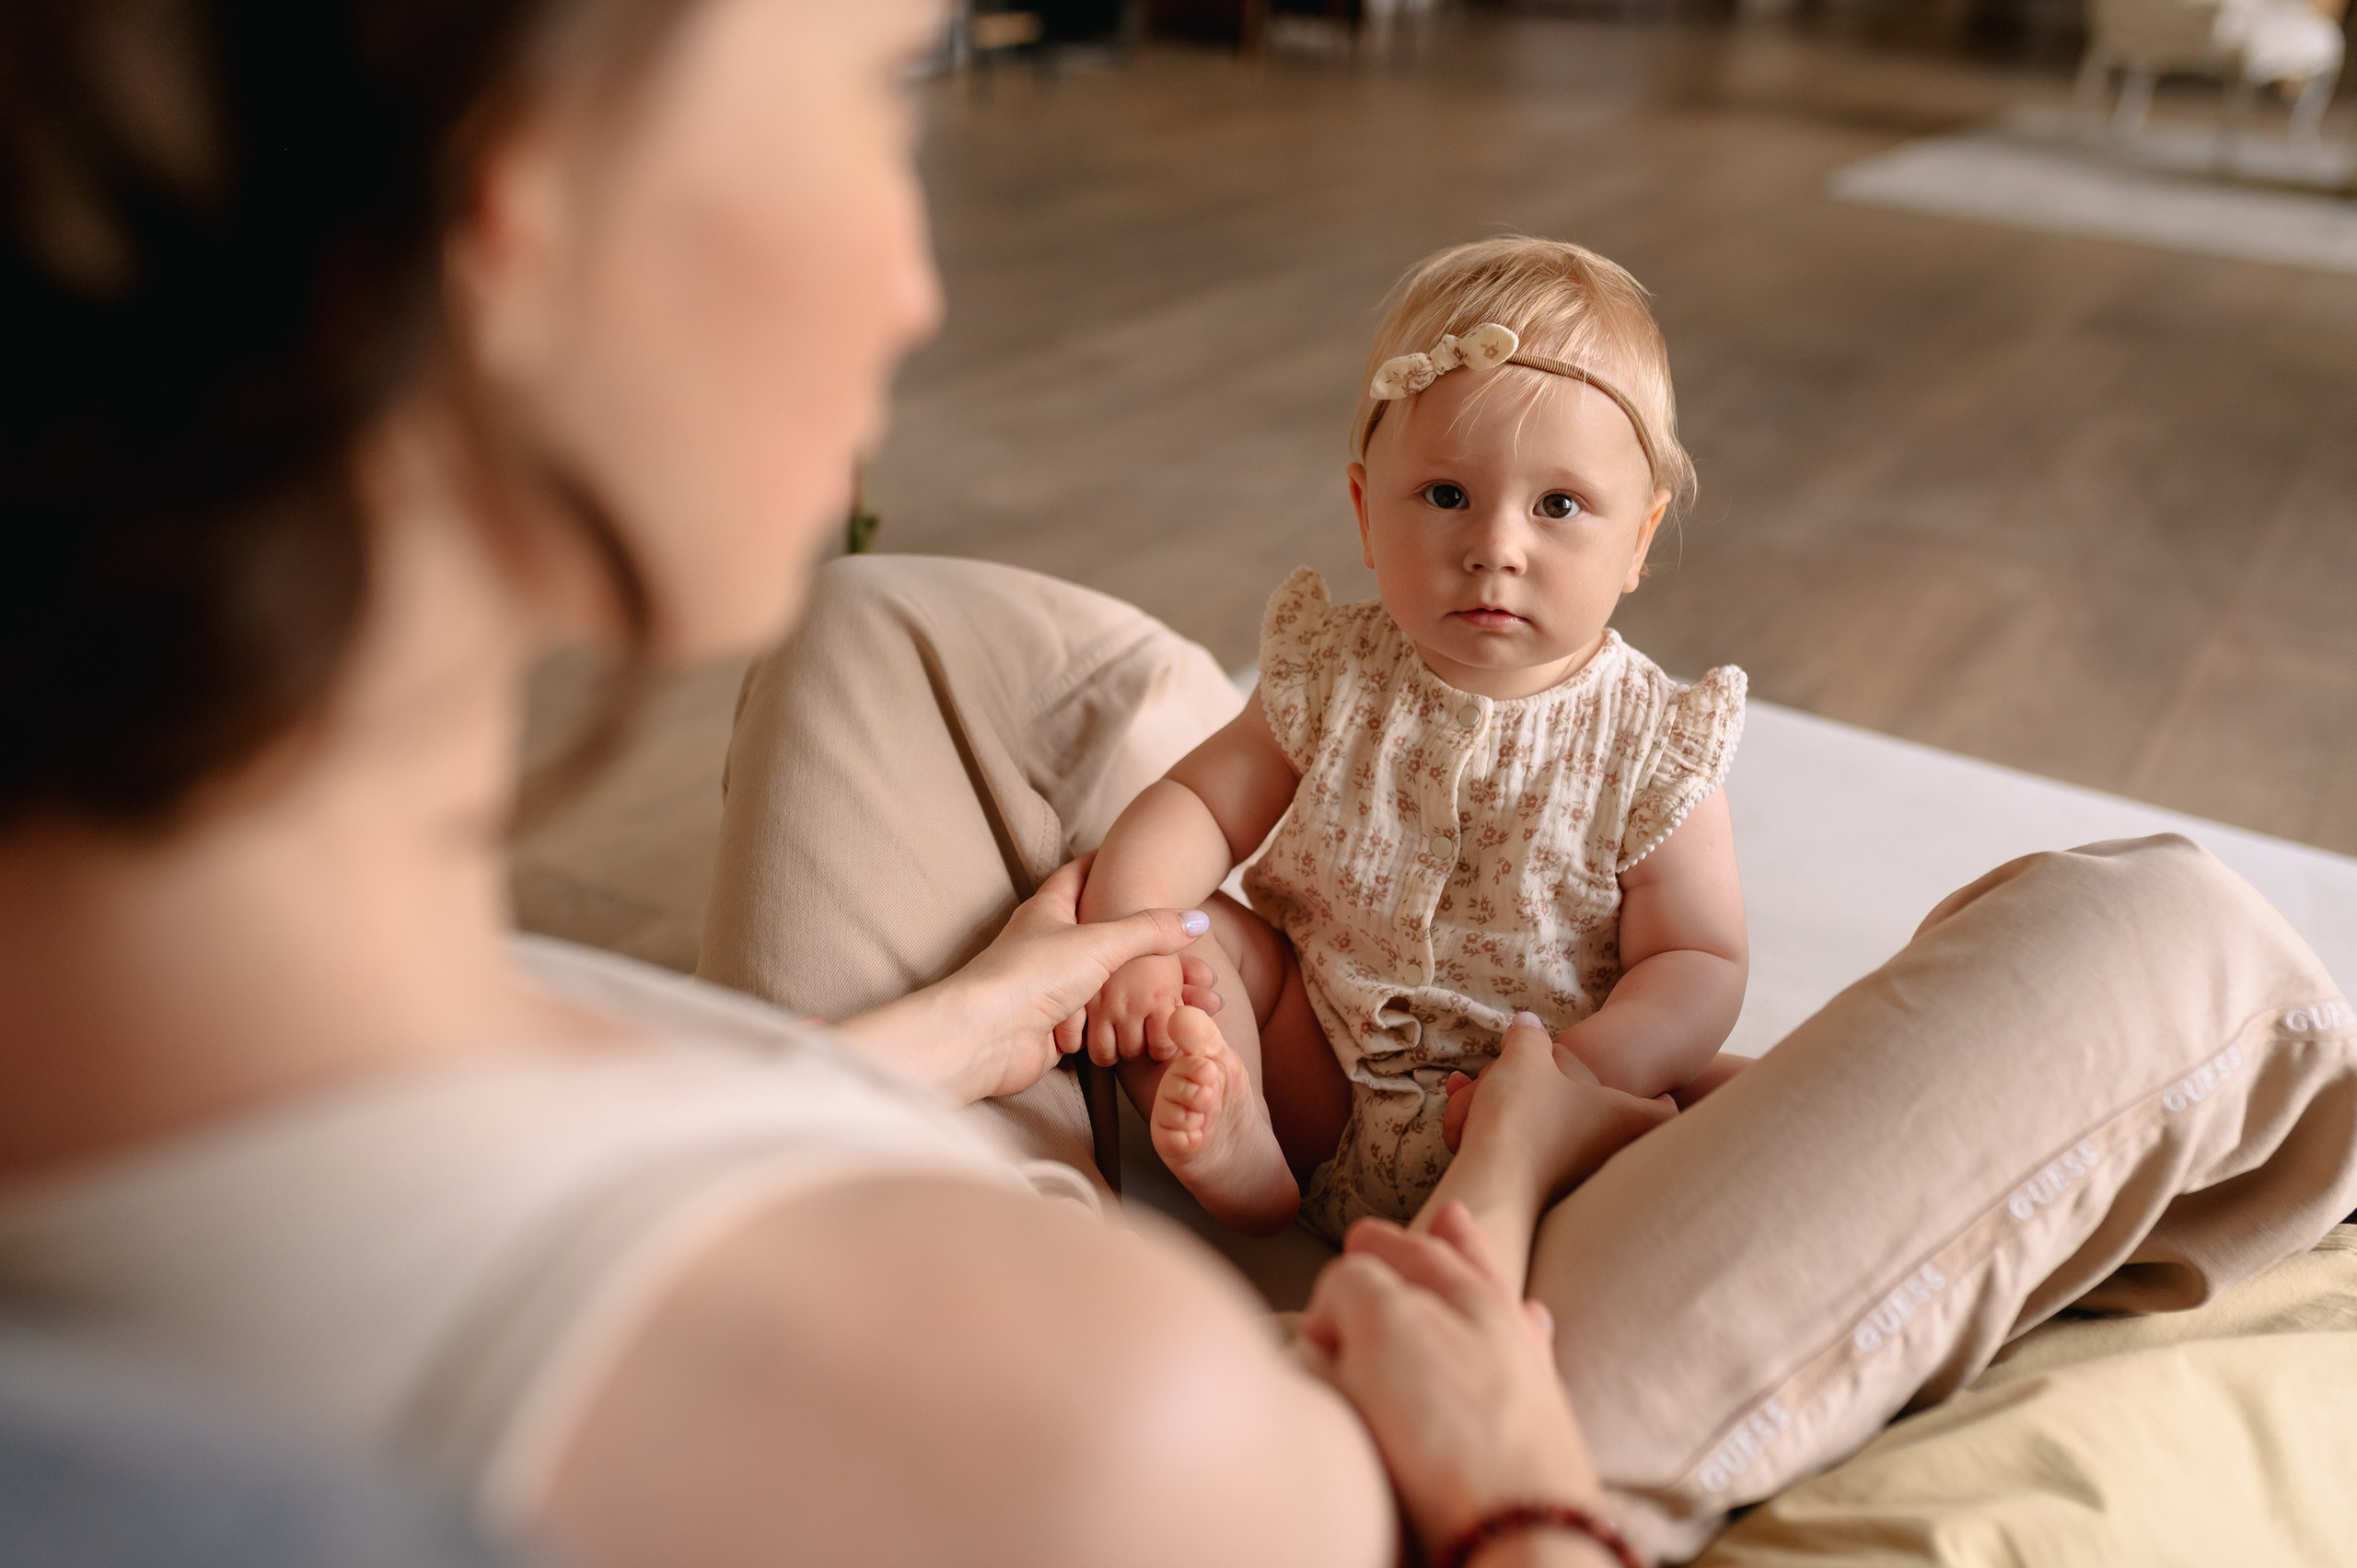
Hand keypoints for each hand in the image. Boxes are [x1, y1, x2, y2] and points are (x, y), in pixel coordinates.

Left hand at [834, 854, 1221, 1103]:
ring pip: (1104, 980)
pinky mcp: (1056, 1026)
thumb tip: (1198, 919)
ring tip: (1185, 986)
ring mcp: (1050, 987)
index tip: (1127, 855)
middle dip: (1138, 935)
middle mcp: (1047, 944)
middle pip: (1097, 931)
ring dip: (1140, 984)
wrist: (986, 1038)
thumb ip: (1150, 930)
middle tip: (1178, 934)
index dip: (1103, 863)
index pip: (1077, 875)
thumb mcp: (1100, 942)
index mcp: (1048, 910)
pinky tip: (1156, 1019)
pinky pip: (1100, 1019)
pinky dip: (1126, 1019)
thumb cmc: (1031, 975)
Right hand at [1300, 1203, 1605, 1557]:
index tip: (1355, 1234)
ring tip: (1485, 1260)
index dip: (1378, 1245)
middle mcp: (1506, 1337)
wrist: (1519, 1537)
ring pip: (1505, 1314)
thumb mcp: (1383, 1326)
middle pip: (1473, 1276)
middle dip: (1452, 1245)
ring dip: (1487, 1281)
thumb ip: (1357, 1287)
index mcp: (1471, 1298)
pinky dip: (1524, 1335)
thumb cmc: (1453, 1427)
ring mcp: (1526, 1391)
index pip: (1414, 1253)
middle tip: (1445, 1217)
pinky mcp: (1529, 1444)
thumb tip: (1341, 1307)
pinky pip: (1528, 1367)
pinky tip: (1532, 1324)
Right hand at [1440, 1017, 1672, 1191]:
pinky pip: (1556, 1165)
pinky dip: (1543, 1148)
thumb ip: (1528, 1037)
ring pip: (1589, 1151)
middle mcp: (1610, 1153)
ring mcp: (1581, 1179)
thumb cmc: (1524, 1116)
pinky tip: (1517, 1135)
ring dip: (1572, 1130)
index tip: (1655, 1089)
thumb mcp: (1526, 1060)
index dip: (1663, 1099)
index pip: (1667, 1113)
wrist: (1494, 1182)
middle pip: (1634, 1135)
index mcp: (1622, 1119)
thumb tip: (1526, 1023)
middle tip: (1600, 1097)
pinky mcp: (1549, 1196)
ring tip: (1550, 1111)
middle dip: (1615, 1116)